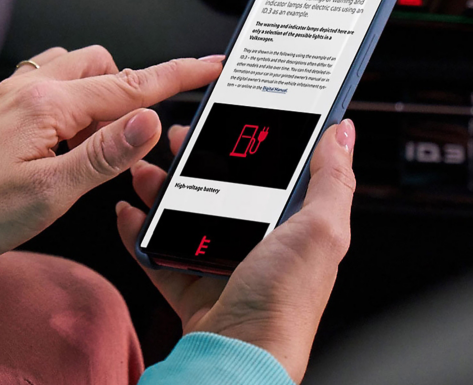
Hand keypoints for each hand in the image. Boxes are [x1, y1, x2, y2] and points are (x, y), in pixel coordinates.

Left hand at [0, 46, 223, 322]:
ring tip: (88, 145)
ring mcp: (14, 91)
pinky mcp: (3, 102)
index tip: (208, 64)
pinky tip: (61, 136)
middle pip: (105, 68)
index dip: (177, 74)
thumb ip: (104, 153)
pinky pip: (51, 79)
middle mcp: (31, 86)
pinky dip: (71, 98)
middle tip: (125, 140)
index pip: (130, 85)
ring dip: (98, 95)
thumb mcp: (50, 192)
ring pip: (77, 68)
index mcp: (49, 104)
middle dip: (129, 93)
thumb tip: (146, 120)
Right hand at [116, 119, 355, 382]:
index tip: (226, 115)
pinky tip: (128, 211)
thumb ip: (333, 181)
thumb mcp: (321, 232)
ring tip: (144, 171)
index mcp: (290, 225)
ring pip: (183, 212)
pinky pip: (157, 250)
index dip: (246, 139)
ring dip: (160, 187)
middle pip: (217, 185)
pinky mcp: (189, 283)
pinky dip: (138, 229)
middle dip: (193, 158)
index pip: (267, 168)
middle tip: (178, 137)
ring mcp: (219, 262)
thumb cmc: (285, 302)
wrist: (238, 357)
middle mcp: (255, 242)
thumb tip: (344, 132)